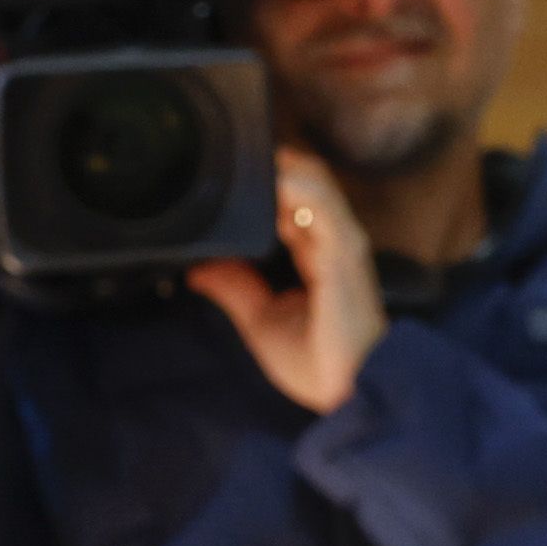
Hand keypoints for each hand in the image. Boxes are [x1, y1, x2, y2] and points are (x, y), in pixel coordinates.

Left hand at [189, 145, 380, 416]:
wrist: (351, 392)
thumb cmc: (316, 361)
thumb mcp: (260, 320)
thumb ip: (233, 289)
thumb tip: (196, 270)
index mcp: (316, 252)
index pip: (293, 197)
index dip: (267, 177)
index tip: (231, 165)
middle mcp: (331, 239)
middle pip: (306, 178)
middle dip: (272, 161)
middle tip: (231, 153)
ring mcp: (341, 242)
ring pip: (315, 182)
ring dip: (282, 167)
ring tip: (248, 158)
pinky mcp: (344, 253)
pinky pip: (324, 208)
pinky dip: (301, 188)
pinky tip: (278, 179)